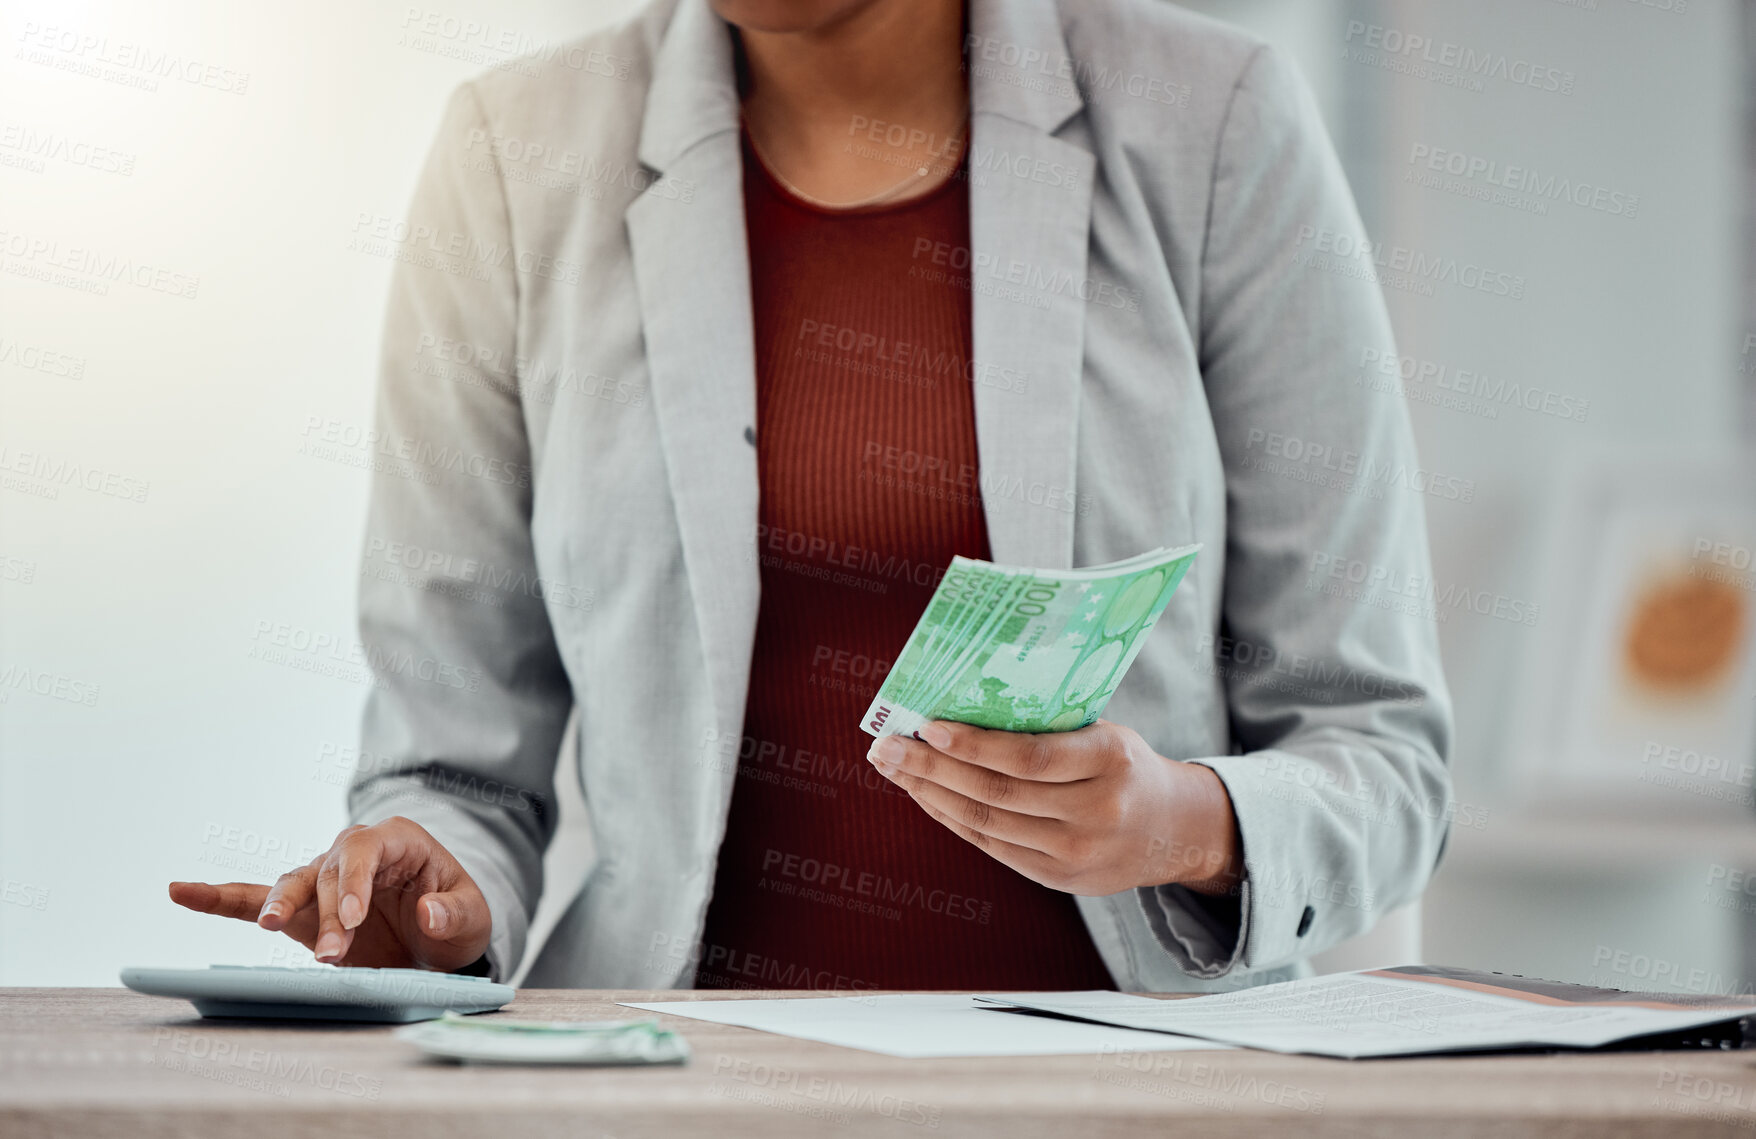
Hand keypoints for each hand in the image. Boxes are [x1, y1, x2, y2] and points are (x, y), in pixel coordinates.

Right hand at [168, 816, 490, 971]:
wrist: (438, 935)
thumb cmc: (454, 917)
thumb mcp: (472, 917)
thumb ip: (455, 914)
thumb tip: (428, 912)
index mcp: (396, 841)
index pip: (365, 850)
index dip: (354, 883)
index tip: (350, 921)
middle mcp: (352, 851)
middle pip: (329, 873)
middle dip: (328, 914)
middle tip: (333, 955)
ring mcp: (321, 877)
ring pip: (291, 884)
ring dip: (279, 906)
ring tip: (268, 925)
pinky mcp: (299, 907)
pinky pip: (251, 897)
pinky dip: (216, 897)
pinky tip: (179, 892)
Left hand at [867, 719, 1242, 896]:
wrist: (1173, 831)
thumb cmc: (1124, 765)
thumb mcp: (1105, 734)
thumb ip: (1047, 728)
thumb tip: (961, 710)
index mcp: (1111, 761)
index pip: (1031, 757)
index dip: (975, 744)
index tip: (928, 725)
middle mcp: (1095, 813)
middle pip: (998, 792)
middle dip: (932, 768)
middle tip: (886, 745)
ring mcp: (1076, 854)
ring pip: (987, 823)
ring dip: (930, 794)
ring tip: (893, 767)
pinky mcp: (1058, 879)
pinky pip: (991, 845)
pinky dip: (951, 818)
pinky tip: (925, 795)